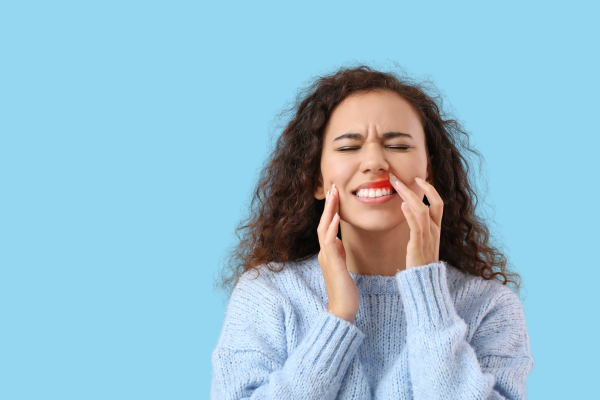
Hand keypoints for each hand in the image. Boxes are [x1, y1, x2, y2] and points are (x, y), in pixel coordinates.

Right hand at [317, 182, 359, 323]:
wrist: (343, 310)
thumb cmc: (346, 291)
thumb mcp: (342, 267)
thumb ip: (339, 253)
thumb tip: (338, 241)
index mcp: (328, 252)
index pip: (327, 226)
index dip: (331, 209)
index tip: (336, 194)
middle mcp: (324, 252)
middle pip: (323, 222)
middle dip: (329, 204)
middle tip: (333, 186)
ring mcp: (326, 258)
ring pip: (324, 229)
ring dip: (329, 211)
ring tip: (334, 195)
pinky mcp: (332, 264)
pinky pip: (329, 243)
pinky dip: (332, 228)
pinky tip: (336, 217)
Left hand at [389, 172, 443, 269]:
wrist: (425, 282)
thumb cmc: (421, 262)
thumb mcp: (423, 242)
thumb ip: (419, 228)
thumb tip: (409, 213)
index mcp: (436, 228)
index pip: (438, 203)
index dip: (430, 189)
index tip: (418, 178)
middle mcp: (434, 230)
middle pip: (432, 203)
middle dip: (417, 187)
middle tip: (398, 177)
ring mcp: (428, 238)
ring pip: (422, 211)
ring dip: (409, 196)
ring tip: (396, 185)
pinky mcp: (418, 245)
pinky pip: (416, 227)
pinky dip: (410, 214)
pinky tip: (402, 205)